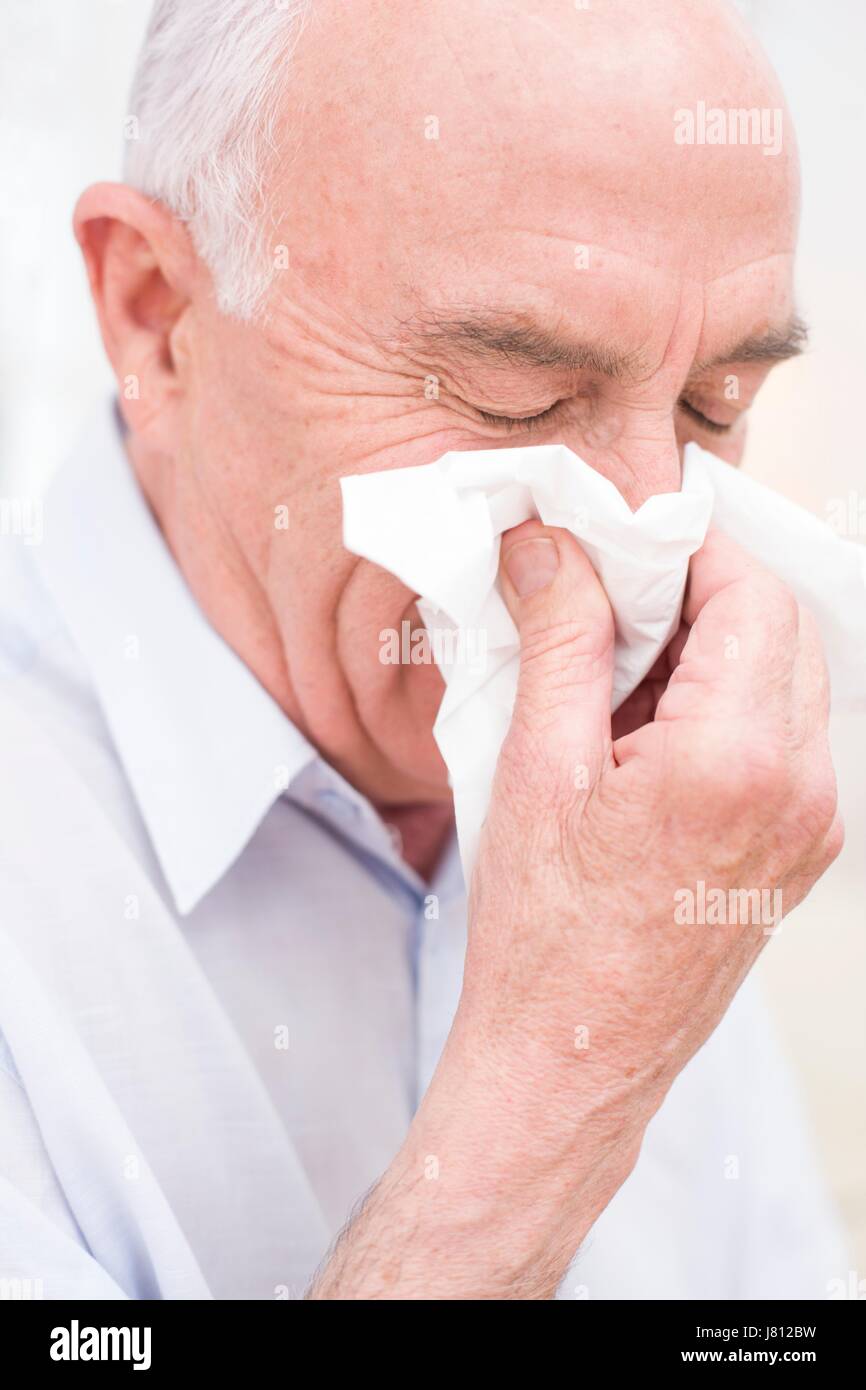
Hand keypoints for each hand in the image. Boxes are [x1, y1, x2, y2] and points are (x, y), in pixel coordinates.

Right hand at [309, 523, 841, 1298]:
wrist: (573, 1057)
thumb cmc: (546, 935)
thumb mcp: (538, 768)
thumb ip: (560, 639)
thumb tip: (552, 546)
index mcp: (737, 758)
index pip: (751, 594)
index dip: (689, 548)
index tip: (626, 540)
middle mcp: (800, 788)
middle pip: (781, 630)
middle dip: (702, 595)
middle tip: (613, 601)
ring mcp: (811, 825)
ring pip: (788, 680)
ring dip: (714, 650)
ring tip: (620, 674)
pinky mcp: (800, 851)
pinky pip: (783, 738)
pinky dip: (726, 706)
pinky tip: (646, 734)